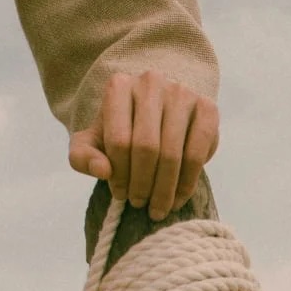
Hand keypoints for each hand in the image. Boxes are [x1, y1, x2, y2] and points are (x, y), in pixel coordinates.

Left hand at [68, 69, 219, 221]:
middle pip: (147, 147)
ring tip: (158, 208)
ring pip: (173, 153)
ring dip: (165, 189)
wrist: (158, 108)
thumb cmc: (122, 128)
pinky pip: (198, 152)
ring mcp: (182, 92)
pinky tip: (178, 197)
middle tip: (140, 205)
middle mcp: (151, 82)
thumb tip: (102, 171)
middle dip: (143, 185)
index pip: (118, 140)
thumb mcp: (94, 141)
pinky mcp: (207, 107)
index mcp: (119, 86)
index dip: (119, 175)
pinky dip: (188, 182)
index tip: (120, 195)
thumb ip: (83, 156)